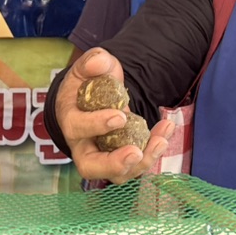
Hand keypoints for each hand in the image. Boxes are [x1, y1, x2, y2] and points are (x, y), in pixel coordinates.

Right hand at [50, 49, 150, 181]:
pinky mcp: (121, 157)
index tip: (120, 117)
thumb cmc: (89, 82)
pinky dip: (153, 149)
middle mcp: (82, 145)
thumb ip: (92, 62)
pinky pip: (137, 162)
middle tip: (135, 153)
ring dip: (143, 160)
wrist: (95, 95)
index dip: (96, 125)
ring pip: (118, 172)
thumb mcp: (88, 67)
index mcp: (70, 120)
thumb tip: (99, 62)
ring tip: (161, 140)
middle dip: (114, 163)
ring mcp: (103, 155)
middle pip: (90, 167)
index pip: (77, 129)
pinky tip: (166, 129)